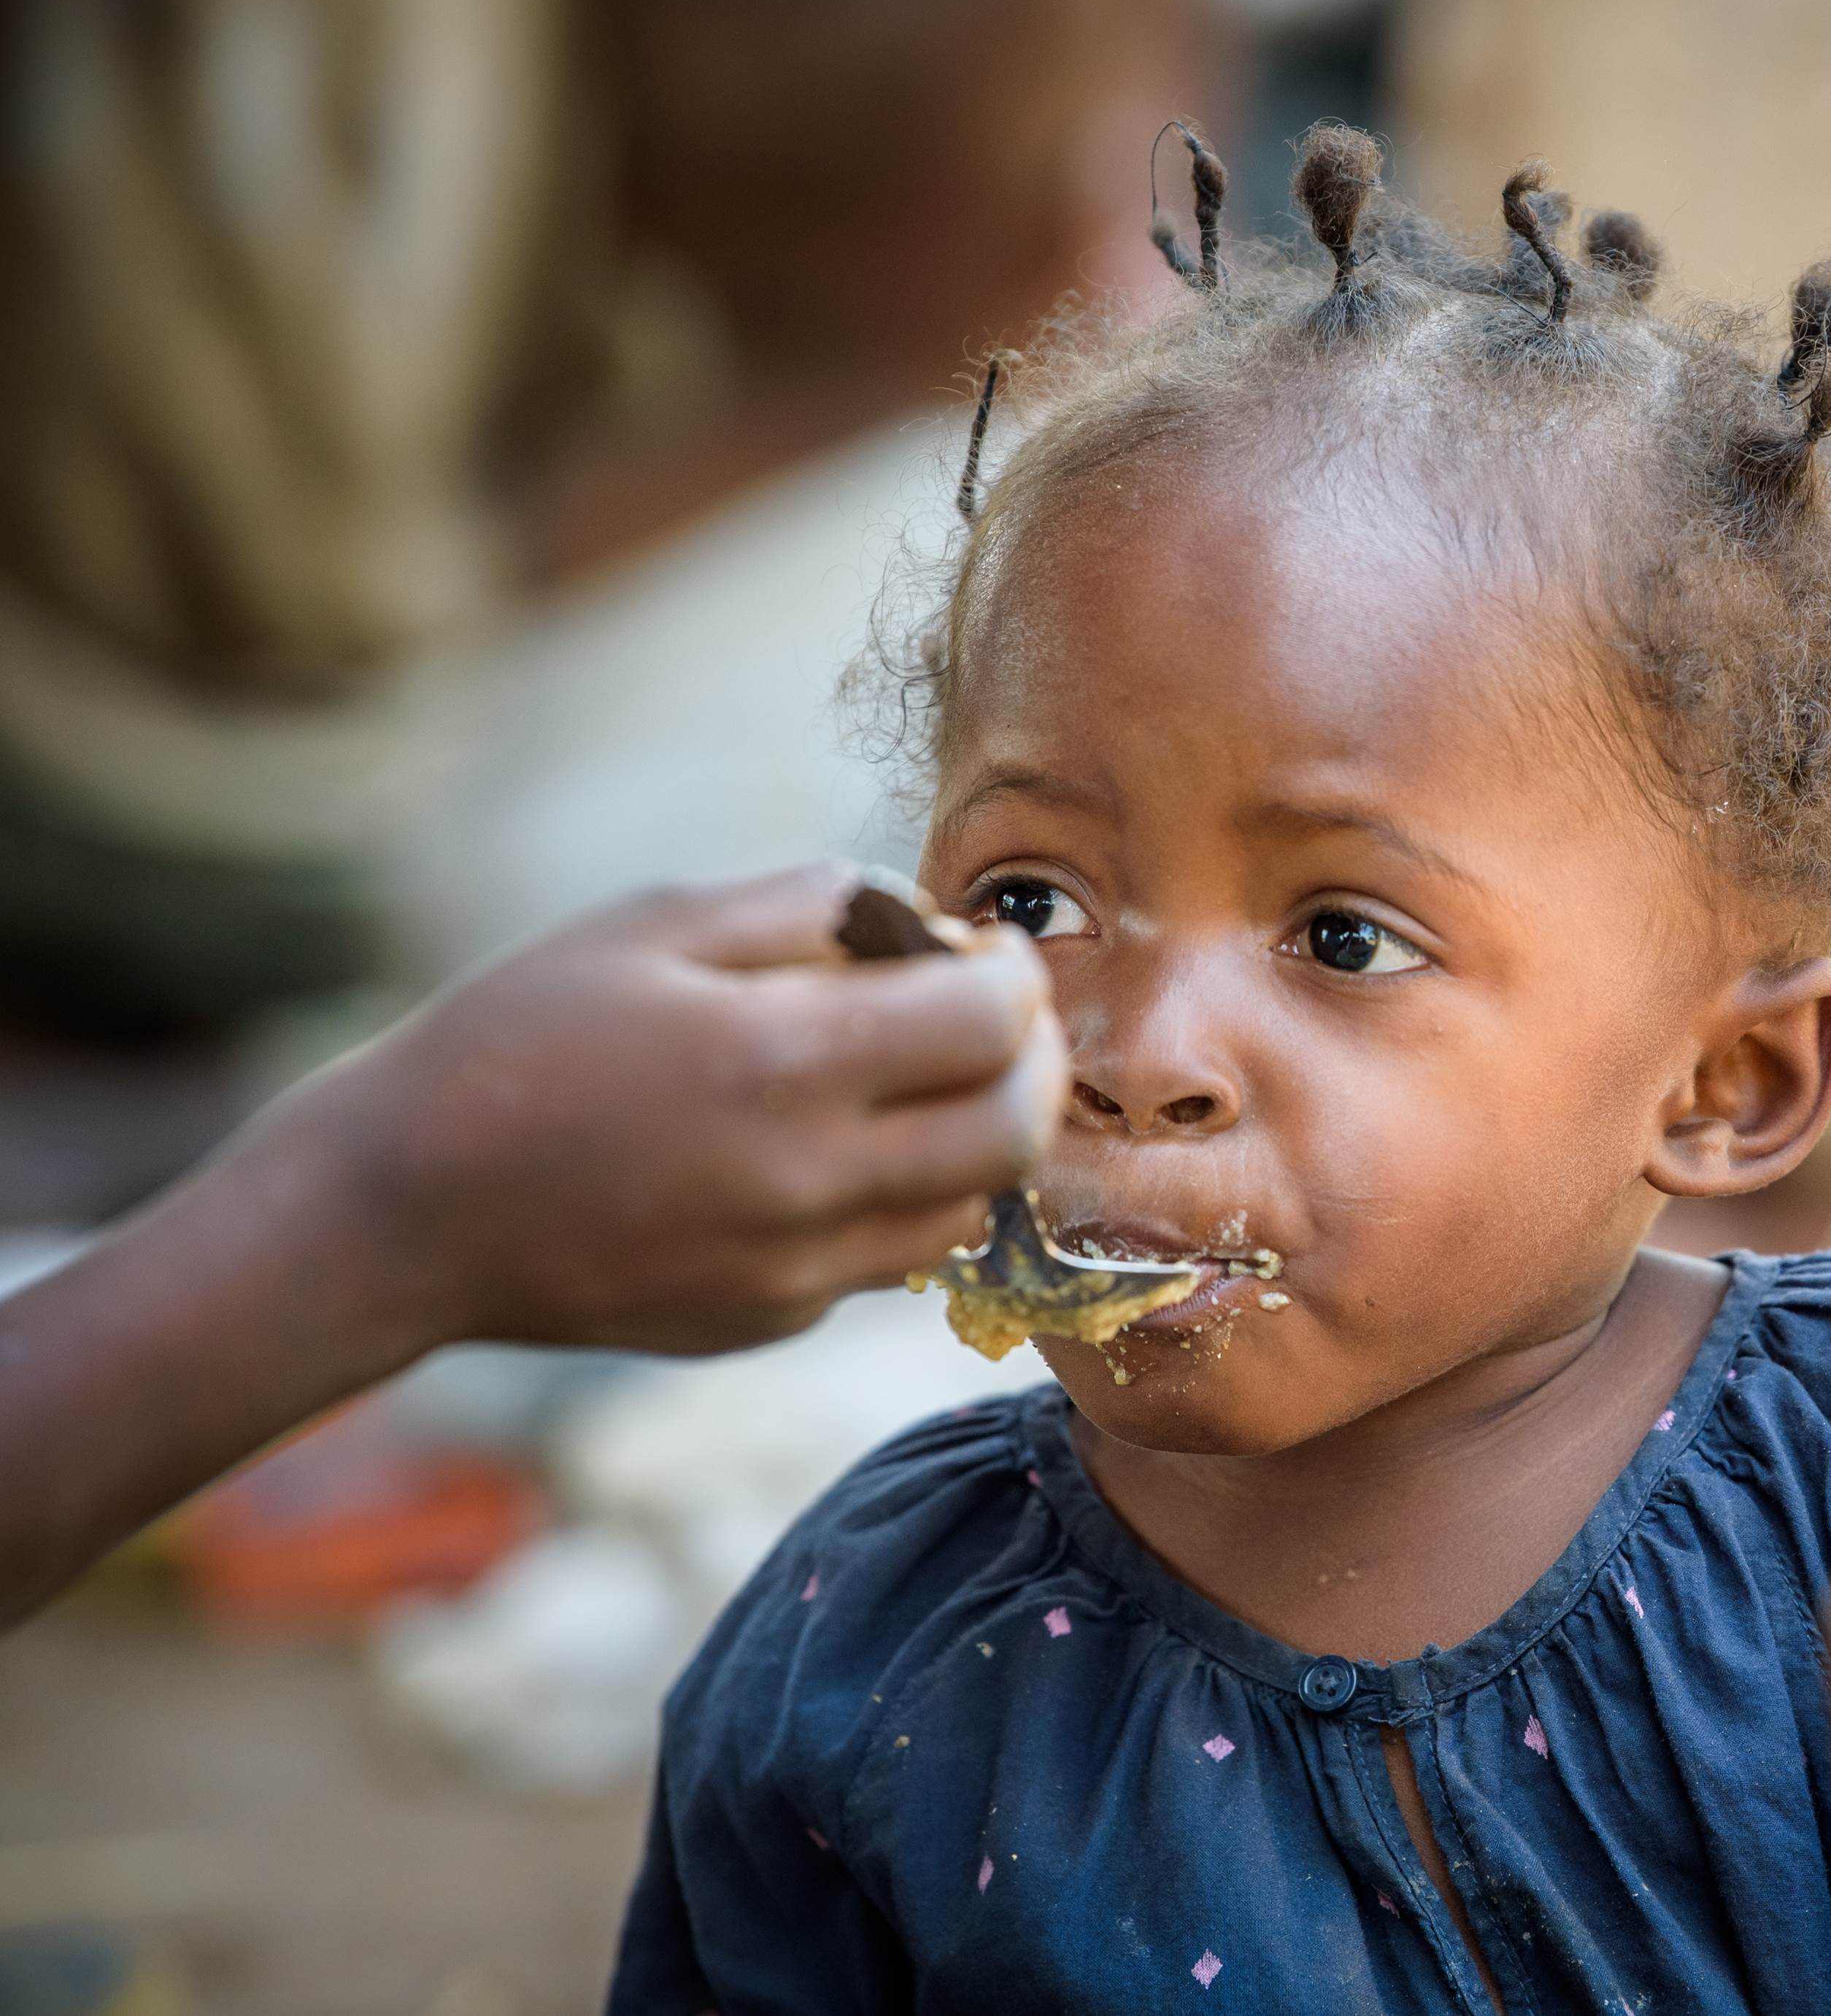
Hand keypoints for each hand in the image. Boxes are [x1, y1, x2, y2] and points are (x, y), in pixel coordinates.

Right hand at [294, 863, 1065, 1355]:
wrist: (404, 1210)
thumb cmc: (517, 1040)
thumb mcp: (652, 924)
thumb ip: (807, 906)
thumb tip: (921, 919)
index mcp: (785, 1062)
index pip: (992, 1024)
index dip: (1014, 977)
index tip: (988, 954)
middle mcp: (811, 1179)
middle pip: (1016, 1133)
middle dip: (1032, 1064)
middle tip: (995, 1022)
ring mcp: (796, 1265)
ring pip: (970, 1209)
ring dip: (977, 1141)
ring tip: (923, 1085)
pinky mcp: (771, 1318)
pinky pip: (887, 1260)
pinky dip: (897, 1201)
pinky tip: (833, 1153)